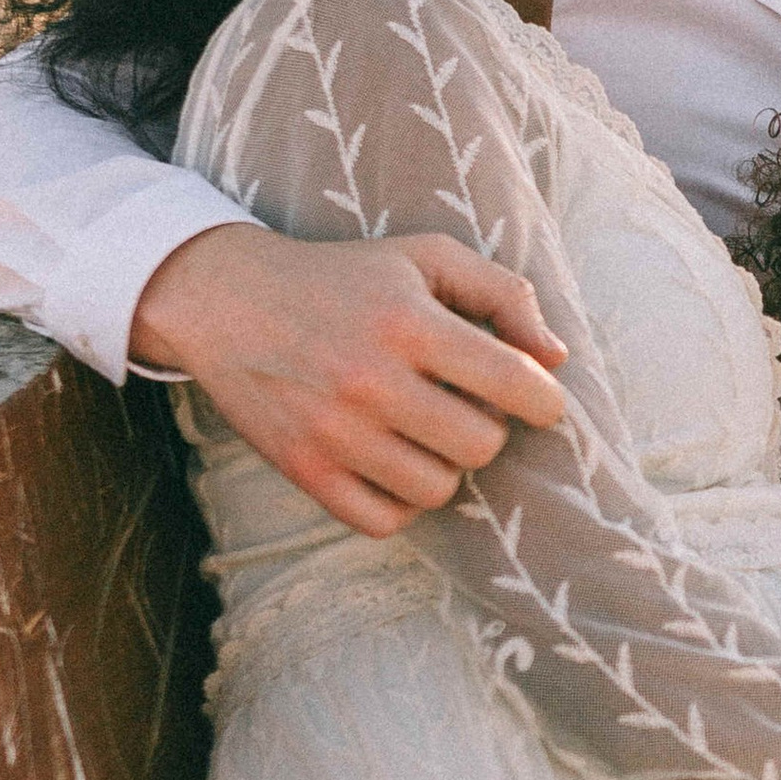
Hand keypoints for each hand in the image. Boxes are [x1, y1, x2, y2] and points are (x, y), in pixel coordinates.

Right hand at [132, 225, 569, 537]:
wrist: (226, 300)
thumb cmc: (344, 277)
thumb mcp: (426, 257)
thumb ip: (503, 293)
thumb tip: (555, 357)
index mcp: (409, 323)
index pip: (515, 385)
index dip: (544, 401)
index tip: (537, 399)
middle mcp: (371, 381)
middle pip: (481, 445)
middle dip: (486, 428)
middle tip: (462, 405)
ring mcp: (333, 433)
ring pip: (438, 489)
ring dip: (444, 464)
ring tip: (423, 431)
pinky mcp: (303, 470)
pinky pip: (384, 521)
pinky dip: (400, 501)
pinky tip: (393, 464)